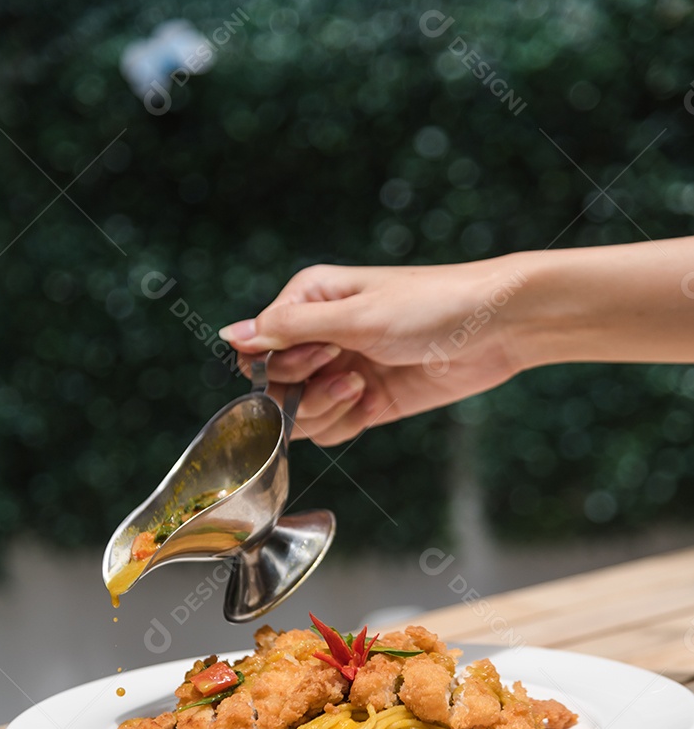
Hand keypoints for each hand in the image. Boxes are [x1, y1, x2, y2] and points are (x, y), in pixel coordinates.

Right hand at [218, 257, 528, 444]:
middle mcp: (320, 334)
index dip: (279, 365)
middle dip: (303, 391)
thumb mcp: (355, 315)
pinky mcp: (367, 401)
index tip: (321, 355)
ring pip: (300, 413)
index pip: (257, 348)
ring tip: (363, 388)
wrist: (497, 329)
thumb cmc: (431, 306)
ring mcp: (343, 369)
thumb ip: (289, 329)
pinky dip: (346, 424)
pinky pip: (331, 428)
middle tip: (346, 374)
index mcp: (309, 300)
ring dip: (325, 410)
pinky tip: (375, 401)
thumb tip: (230, 334)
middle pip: (274, 386)